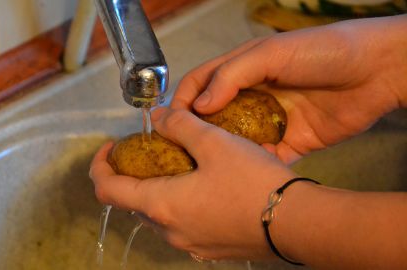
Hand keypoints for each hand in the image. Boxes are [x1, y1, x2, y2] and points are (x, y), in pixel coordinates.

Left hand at [90, 107, 297, 260]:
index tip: (109, 147)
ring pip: (160, 214)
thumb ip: (179, 124)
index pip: (107, 189)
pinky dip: (180, 203)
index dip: (99, 166)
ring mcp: (191, 244)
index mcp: (160, 205)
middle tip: (150, 151)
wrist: (298, 224)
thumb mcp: (214, 142)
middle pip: (133, 202)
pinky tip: (204, 186)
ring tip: (179, 164)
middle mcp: (170, 231)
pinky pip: (183, 224)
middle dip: (133, 175)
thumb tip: (157, 117)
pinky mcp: (211, 248)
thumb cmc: (253, 183)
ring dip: (158, 189)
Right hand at [171, 15, 406, 162]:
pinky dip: (254, 167)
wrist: (375, 71)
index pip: (200, 84)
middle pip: (213, 117)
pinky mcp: (290, 142)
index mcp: (241, 69)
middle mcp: (251, 95)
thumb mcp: (271, 53)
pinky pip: (264, 158)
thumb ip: (232, 75)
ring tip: (207, 170)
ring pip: (235, 141)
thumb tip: (199, 105)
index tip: (169, 124)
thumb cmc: (323, 50)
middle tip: (181, 154)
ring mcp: (269, 120)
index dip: (182, 102)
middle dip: (196, 134)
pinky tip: (245, 175)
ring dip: (223, 154)